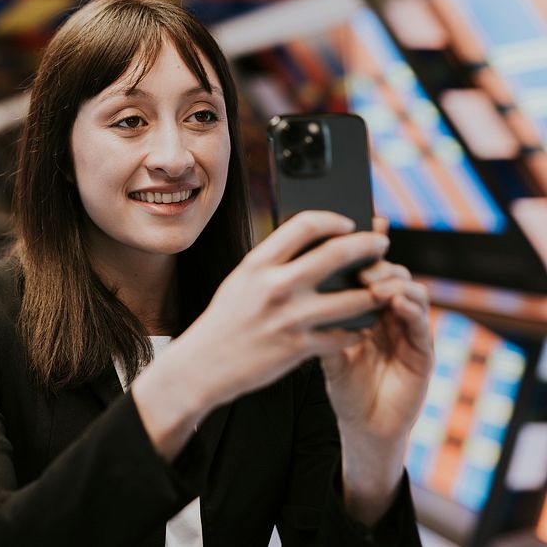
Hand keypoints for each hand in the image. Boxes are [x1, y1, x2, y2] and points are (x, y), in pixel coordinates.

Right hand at [135, 210, 388, 460]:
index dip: (334, 219)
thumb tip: (312, 243)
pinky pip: (344, 335)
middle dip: (368, 245)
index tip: (349, 223)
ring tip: (382, 288)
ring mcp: (290, 318)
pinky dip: (358, 329)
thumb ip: (272, 262)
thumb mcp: (240, 281)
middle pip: (337, 253)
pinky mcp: (299, 348)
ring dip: (374, 292)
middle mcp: (275, 286)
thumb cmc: (224, 321)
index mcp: (257, 264)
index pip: (305, 225)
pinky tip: (361, 325)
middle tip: (381, 245)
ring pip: (353, 298)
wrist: (202, 366)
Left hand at [319, 217, 433, 444]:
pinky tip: (396, 302)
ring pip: (411, 292)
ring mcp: (410, 332)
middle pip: (391, 273)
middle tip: (361, 259)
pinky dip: (411, 309)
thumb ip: (317, 317)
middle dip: (378, 261)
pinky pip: (421, 324)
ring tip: (375, 282)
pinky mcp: (424, 353)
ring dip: (395, 282)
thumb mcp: (323, 347)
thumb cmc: (343, 383)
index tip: (350, 226)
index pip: (368, 269)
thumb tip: (292, 281)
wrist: (362, 425)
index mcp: (368, 308)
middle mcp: (392, 314)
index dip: (363, 247)